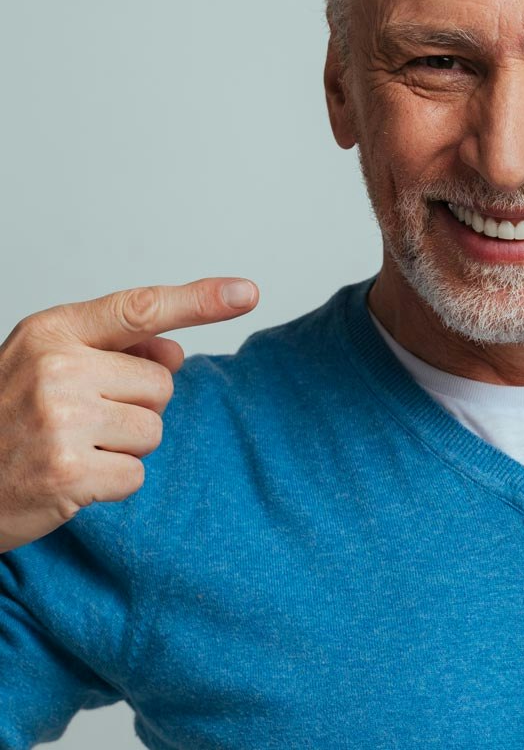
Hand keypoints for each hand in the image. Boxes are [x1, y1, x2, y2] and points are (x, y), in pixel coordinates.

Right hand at [0, 278, 258, 552]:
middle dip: (134, 406)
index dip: (200, 300)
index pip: (141, 308)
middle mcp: (56, 368)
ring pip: (153, 430)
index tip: (247, 292)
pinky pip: (136, 475)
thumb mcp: (46, 364)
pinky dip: (110, 484)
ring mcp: (60, 420)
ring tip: (72, 448)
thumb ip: (113, 349)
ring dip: (124, 448)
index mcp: (53, 332)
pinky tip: (69, 478)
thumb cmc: (5, 416)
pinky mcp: (66, 473)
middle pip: (161, 384)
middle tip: (80, 420)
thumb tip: (176, 352)